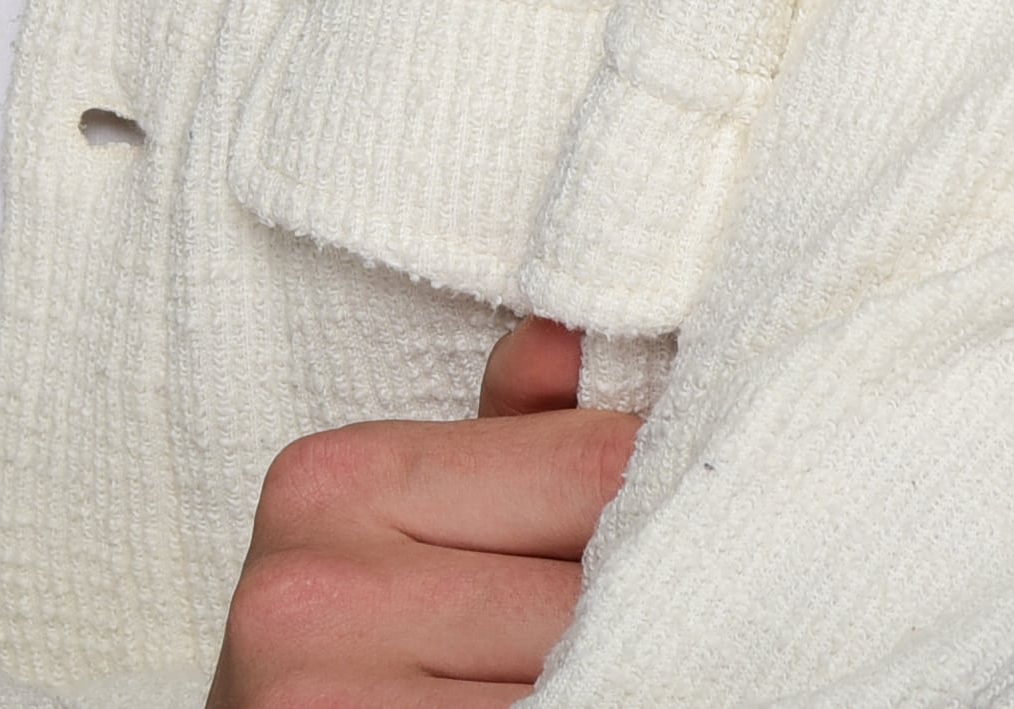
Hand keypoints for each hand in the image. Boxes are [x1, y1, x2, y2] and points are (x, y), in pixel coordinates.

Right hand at [207, 320, 639, 705]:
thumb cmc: (348, 665)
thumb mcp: (402, 539)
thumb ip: (501, 446)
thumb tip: (569, 341)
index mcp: (332, 484)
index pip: (595, 464)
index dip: (668, 510)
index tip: (700, 538)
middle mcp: (313, 588)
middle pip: (596, 580)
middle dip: (647, 610)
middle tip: (664, 626)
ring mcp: (328, 698)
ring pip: (585, 674)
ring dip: (629, 679)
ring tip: (620, 675)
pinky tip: (580, 705)